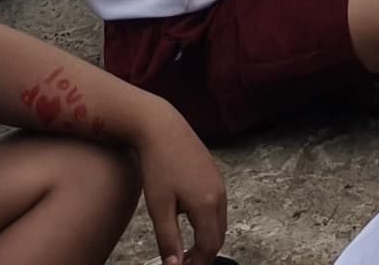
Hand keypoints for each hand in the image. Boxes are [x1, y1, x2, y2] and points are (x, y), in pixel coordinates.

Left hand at [125, 94, 225, 264]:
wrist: (162, 128)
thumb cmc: (158, 166)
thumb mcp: (159, 208)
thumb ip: (169, 240)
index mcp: (207, 204)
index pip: (210, 246)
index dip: (198, 263)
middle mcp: (219, 194)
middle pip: (219, 236)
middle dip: (204, 254)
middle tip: (183, 263)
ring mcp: (219, 183)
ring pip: (219, 221)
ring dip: (206, 237)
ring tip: (185, 247)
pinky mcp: (214, 174)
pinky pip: (217, 206)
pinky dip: (207, 221)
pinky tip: (188, 220)